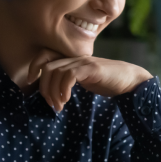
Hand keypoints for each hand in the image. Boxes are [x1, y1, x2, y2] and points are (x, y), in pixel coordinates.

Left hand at [26, 48, 152, 112]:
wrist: (130, 79)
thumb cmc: (107, 82)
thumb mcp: (84, 80)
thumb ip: (70, 80)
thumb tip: (54, 92)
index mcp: (72, 60)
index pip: (45, 55)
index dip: (34, 66)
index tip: (31, 81)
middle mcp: (75, 58)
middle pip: (47, 67)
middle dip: (43, 87)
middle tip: (51, 104)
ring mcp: (84, 62)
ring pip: (56, 72)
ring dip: (53, 92)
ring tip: (59, 106)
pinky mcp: (92, 68)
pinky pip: (70, 75)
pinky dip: (63, 89)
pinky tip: (66, 99)